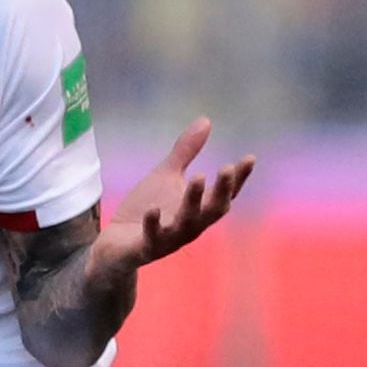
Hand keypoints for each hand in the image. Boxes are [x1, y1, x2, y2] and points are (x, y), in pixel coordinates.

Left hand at [94, 120, 253, 271]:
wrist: (117, 245)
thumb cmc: (149, 210)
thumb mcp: (167, 176)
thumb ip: (186, 152)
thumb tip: (206, 120)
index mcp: (199, 209)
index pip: (225, 194)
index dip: (238, 179)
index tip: (249, 158)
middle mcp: (191, 225)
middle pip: (212, 210)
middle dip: (221, 190)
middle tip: (226, 168)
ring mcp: (170, 238)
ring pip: (186, 223)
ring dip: (193, 201)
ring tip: (198, 177)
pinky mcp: (147, 246)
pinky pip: (152, 237)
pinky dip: (153, 223)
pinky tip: (153, 209)